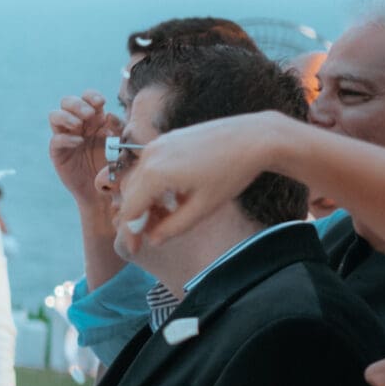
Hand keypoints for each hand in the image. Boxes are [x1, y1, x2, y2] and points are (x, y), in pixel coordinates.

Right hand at [47, 90, 119, 211]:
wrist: (103, 191)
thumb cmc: (114, 165)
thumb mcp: (122, 144)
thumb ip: (118, 128)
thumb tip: (108, 115)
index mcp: (94, 119)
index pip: (86, 98)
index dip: (91, 96)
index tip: (100, 102)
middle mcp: (77, 125)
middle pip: (67, 101)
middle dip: (77, 104)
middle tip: (89, 115)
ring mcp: (65, 137)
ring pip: (55, 116)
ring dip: (66, 116)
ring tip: (79, 125)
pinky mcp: (58, 152)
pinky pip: (56, 139)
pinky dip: (66, 138)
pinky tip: (79, 142)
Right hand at [114, 112, 306, 251]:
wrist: (253, 137)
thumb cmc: (232, 172)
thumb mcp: (204, 207)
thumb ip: (175, 226)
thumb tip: (154, 240)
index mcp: (155, 174)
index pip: (130, 210)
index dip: (130, 232)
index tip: (136, 248)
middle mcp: (149, 156)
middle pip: (131, 194)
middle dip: (139, 216)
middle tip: (155, 233)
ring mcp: (157, 145)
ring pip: (140, 180)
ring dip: (147, 200)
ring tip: (168, 215)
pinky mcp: (167, 140)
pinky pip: (150, 166)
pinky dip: (155, 184)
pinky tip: (174, 195)